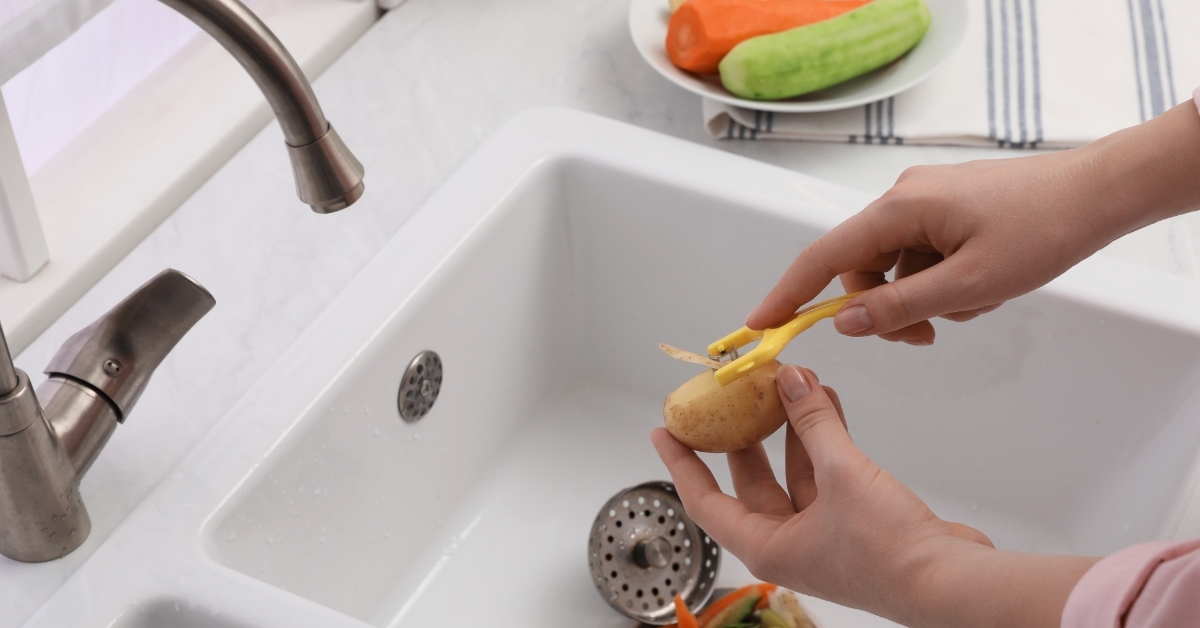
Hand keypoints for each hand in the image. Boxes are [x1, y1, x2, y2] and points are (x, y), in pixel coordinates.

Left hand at [651, 364, 1097, 626]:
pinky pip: (829, 473)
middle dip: (742, 437)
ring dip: (792, 430)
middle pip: (750, 483)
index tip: (663, 432)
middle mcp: (790, 543)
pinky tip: (828, 405)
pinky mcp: (857, 522)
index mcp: (767, 546)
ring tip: (786, 386)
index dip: (681, 464)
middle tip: (730, 399)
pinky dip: (825, 440)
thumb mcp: (841, 473)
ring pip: (794, 473)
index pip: (704, 500)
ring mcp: (824, 534)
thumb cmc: (889, 551)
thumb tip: (790, 380)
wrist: (952, 581)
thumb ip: (813, 423)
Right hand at [746, 102, 1199, 344]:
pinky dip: (940, 282)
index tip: (758, 325)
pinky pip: (921, 257)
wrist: (1098, 193)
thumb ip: (899, 307)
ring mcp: (925, 203)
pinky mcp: (947, 209)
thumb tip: (842, 322)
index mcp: (898, 209)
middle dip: (884, 309)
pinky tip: (981, 288)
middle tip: (924, 337)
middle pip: (861, 268)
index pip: (823, 256)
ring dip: (921, 298)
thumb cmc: (1040, 231)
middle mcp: (902, 199)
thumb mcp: (967, 285)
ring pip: (894, 268)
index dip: (786, 293)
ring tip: (971, 305)